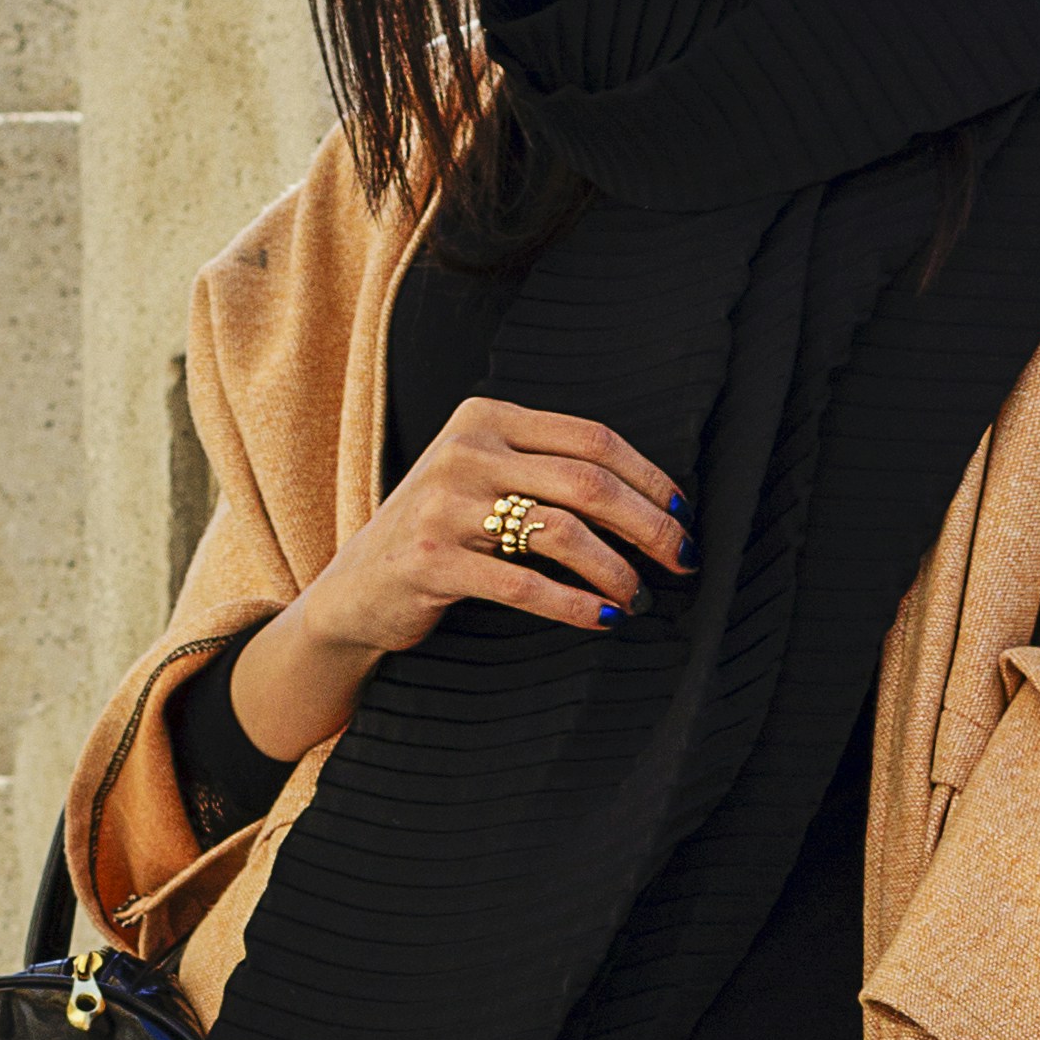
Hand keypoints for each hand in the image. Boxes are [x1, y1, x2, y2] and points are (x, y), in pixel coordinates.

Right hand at [229, 399, 689, 757]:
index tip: (684, 514)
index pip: (591, 439)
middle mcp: (465, 451)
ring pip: (562, 530)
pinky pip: (523, 584)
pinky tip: (602, 620)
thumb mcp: (484, 482)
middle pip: (587, 481)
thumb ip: (544, 472)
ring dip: (616, 569)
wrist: (355, 591)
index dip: (648, 478)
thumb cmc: (441, 537)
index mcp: (486, 419)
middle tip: (683, 559)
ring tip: (639, 597)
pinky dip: (574, 606)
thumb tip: (649, 501)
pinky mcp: (430, 559)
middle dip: (648, 524)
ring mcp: (444, 503)